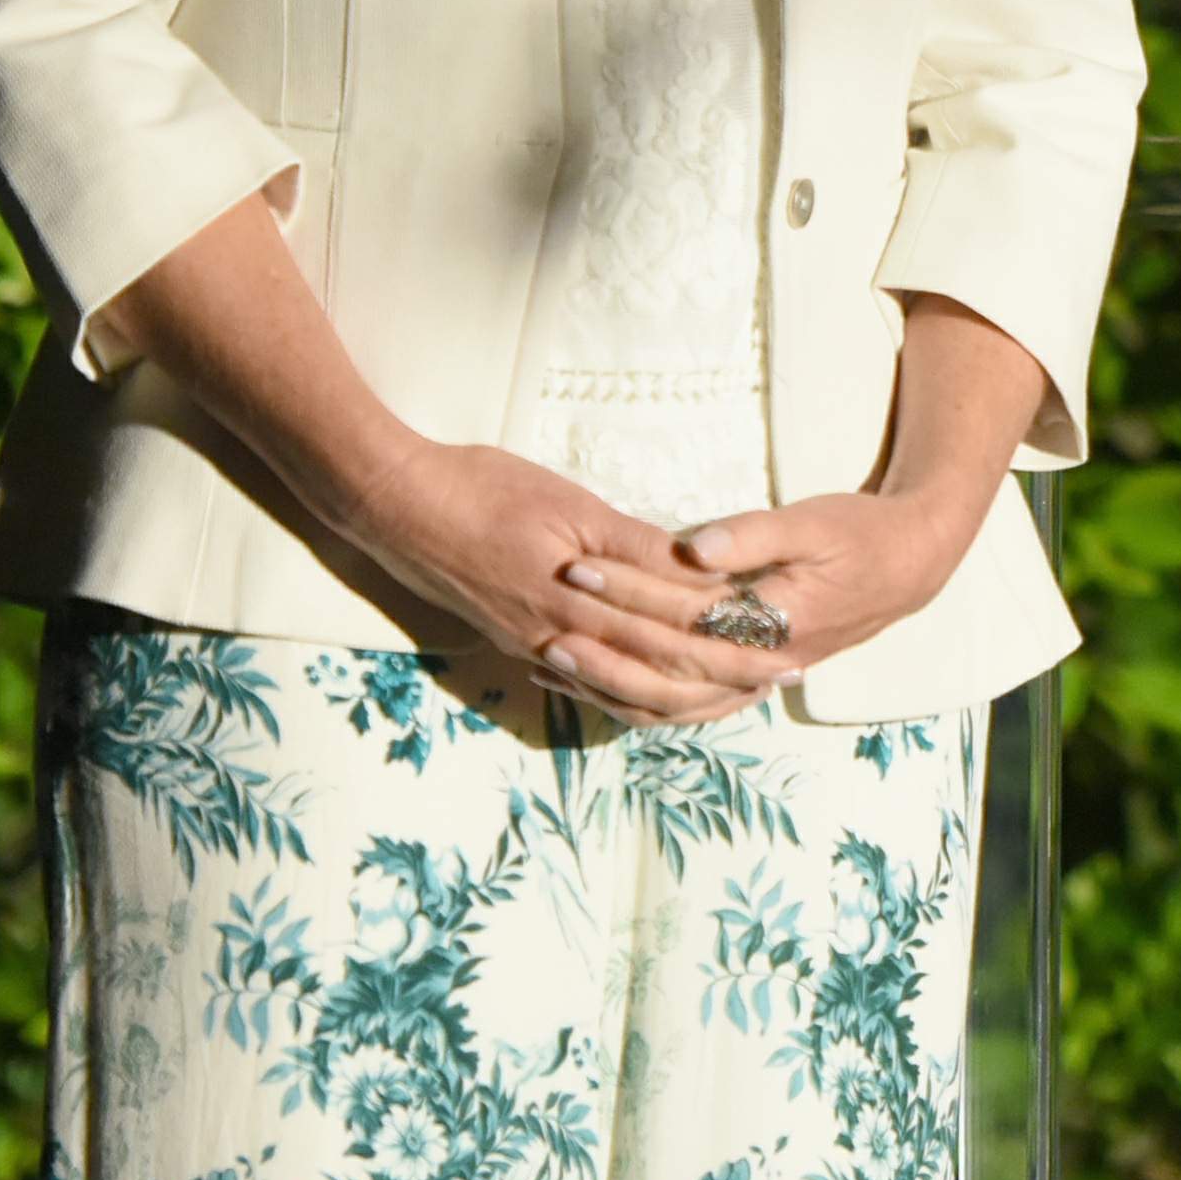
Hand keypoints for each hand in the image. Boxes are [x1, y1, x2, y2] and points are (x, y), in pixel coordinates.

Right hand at [333, 438, 782, 725]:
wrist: (395, 508)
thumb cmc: (482, 489)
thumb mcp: (569, 504)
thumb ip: (633, 545)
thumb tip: (698, 570)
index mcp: (584, 596)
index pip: (677, 622)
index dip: (734, 633)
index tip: (785, 640)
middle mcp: (564, 634)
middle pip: (662, 662)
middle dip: (728, 671)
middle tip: (783, 676)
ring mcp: (538, 643)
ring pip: (627, 681)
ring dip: (685, 687)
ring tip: (735, 690)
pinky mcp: (518, 641)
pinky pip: (586, 681)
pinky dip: (629, 689)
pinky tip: (652, 691)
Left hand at [552, 481, 990, 687]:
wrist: (908, 568)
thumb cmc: (860, 535)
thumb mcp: (813, 523)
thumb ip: (752, 536)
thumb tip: (691, 549)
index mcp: (775, 621)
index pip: (684, 613)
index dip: (628, 589)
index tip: (579, 564)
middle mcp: (761, 662)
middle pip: (666, 661)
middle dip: (602, 635)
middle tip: (549, 608)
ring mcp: (754, 678)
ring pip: (670, 699)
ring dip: (608, 678)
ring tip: (551, 655)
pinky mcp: (747, 678)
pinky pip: (684, 704)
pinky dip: (636, 698)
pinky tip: (594, 684)